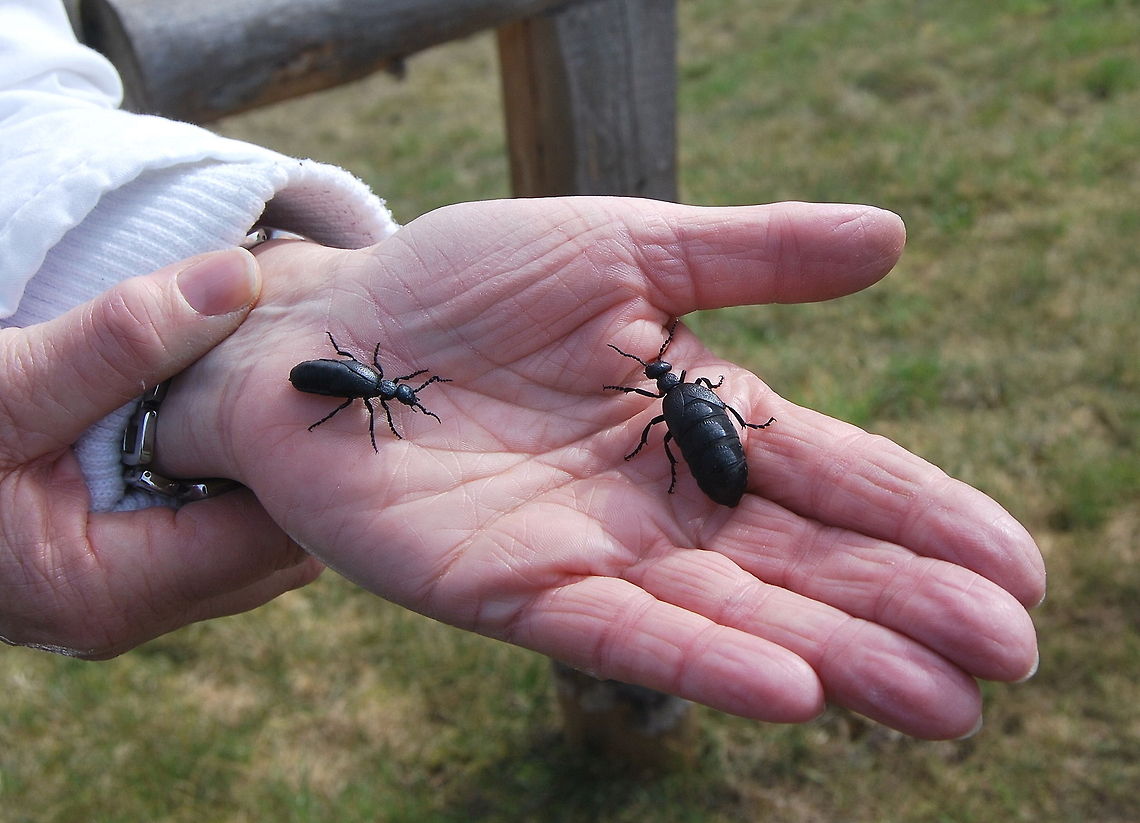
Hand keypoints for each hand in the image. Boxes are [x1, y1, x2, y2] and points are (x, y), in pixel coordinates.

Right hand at [0, 249, 321, 658]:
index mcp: (104, 593)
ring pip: (249, 536)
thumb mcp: (0, 386)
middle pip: (275, 543)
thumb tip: (238, 278)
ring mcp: (127, 594)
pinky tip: (210, 405)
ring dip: (256, 462)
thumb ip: (117, 342)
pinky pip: (212, 526)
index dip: (296, 454)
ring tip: (247, 379)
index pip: (271, 536)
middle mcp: (127, 611)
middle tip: (285, 366)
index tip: (301, 368)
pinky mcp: (121, 567)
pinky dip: (225, 470)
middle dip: (288, 459)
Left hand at [158, 198, 1044, 738]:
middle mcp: (659, 499)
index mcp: (696, 417)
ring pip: (733, 614)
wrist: (332, 331)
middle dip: (909, 608)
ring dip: (838, 656)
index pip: (835, 475)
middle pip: (803, 561)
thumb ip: (751, 253)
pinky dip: (702, 660)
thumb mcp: (625, 246)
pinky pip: (620, 631)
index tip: (1018, 567)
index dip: (925, 519)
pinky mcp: (510, 590)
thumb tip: (894, 237)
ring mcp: (590, 551)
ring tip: (944, 702)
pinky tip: (795, 691)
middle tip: (1009, 655)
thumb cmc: (466, 285)